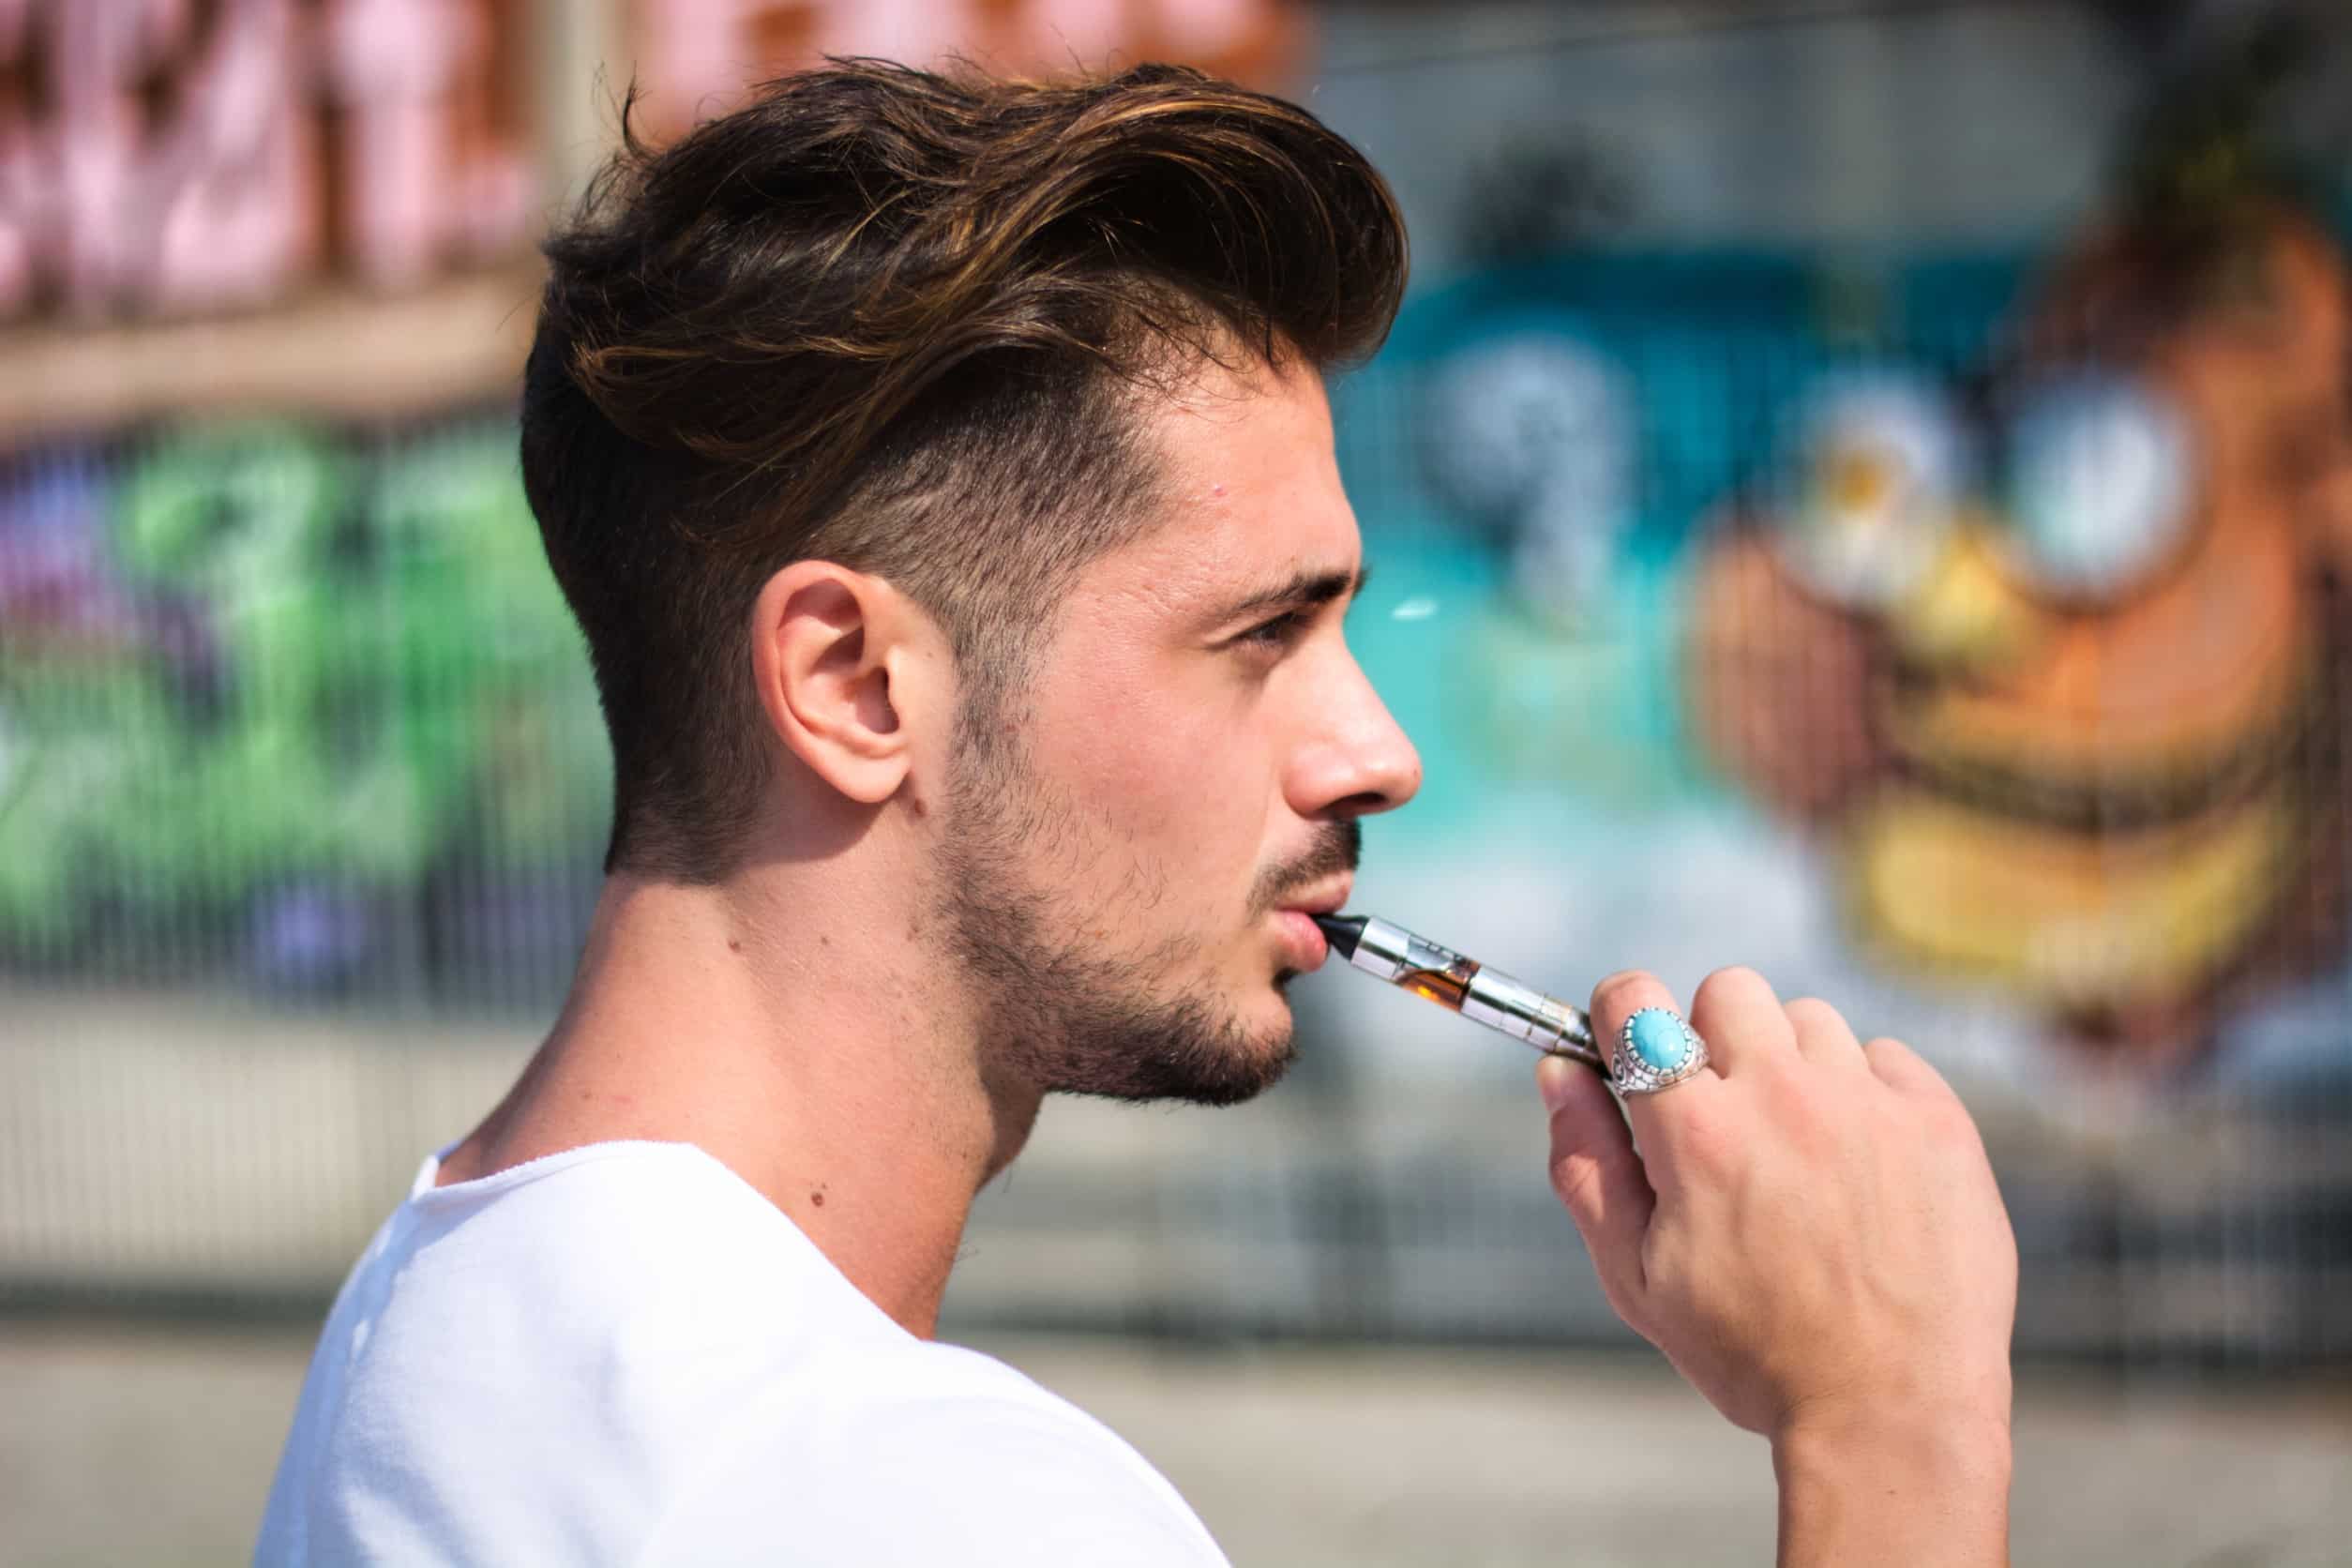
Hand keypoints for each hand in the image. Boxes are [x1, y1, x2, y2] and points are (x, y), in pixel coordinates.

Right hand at [1538, 969, 2016, 1561]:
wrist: (1894, 1413)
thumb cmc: (1753, 1353)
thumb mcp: (1635, 1278)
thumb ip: (1585, 1164)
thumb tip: (1558, 1072)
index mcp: (1695, 1133)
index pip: (1633, 1001)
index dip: (1621, 1016)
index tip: (1631, 1050)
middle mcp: (1782, 1096)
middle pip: (1726, 990)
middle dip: (1711, 1037)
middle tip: (1723, 1114)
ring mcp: (1868, 1102)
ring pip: (1810, 1020)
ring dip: (1793, 1065)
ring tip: (1801, 1152)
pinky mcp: (1938, 1120)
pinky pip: (1886, 1057)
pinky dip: (1867, 1094)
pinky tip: (1862, 1167)